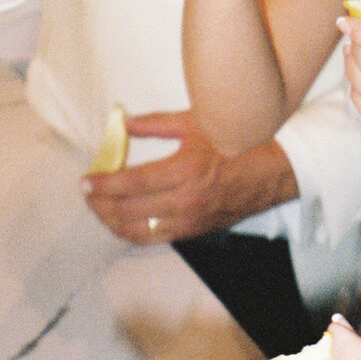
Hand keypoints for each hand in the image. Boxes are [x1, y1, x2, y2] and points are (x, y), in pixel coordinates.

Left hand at [82, 112, 298, 242]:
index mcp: (184, 170)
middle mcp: (185, 201)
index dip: (101, 186)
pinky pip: (156, 238)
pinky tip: (124, 221)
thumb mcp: (197, 121)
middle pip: (127, 212)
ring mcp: (191, 221)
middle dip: (100, 205)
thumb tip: (124, 123)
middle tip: (88, 193)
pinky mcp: (197, 231)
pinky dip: (134, 232)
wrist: (275, 168)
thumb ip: (156, 124)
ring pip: (138, 232)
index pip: (129, 184)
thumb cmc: (239, 139)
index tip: (85, 182)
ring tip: (100, 209)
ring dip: (113, 223)